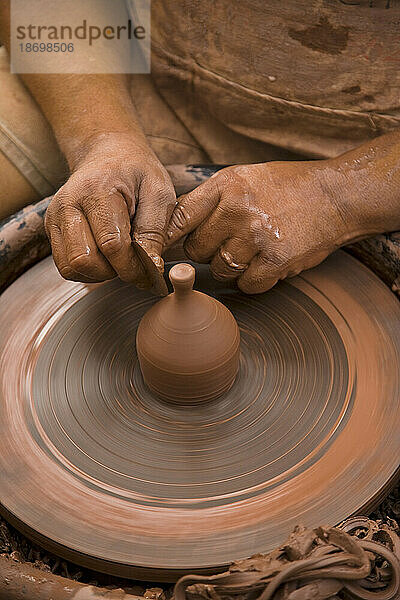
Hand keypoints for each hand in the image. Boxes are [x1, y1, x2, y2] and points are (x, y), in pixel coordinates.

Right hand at [45, 132, 175, 285]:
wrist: (107, 152)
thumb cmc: (137, 172)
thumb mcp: (159, 192)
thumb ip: (155, 230)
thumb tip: (151, 266)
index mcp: (96, 190)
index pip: (111, 245)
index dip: (132, 266)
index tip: (150, 270)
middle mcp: (68, 204)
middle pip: (84, 260)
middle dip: (113, 271)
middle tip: (132, 263)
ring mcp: (54, 217)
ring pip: (70, 268)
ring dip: (98, 274)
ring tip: (119, 260)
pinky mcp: (52, 228)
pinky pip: (65, 266)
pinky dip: (87, 271)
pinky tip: (105, 258)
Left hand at [166, 161, 361, 293]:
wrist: (335, 196)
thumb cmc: (286, 187)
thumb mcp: (244, 178)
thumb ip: (210, 199)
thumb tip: (173, 225)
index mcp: (227, 186)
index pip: (180, 217)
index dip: (167, 238)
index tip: (160, 250)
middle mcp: (238, 210)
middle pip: (197, 249)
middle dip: (208, 250)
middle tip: (228, 241)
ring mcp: (257, 237)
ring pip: (220, 270)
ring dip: (231, 266)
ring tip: (252, 249)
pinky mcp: (276, 261)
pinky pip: (247, 285)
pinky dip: (254, 280)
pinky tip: (266, 262)